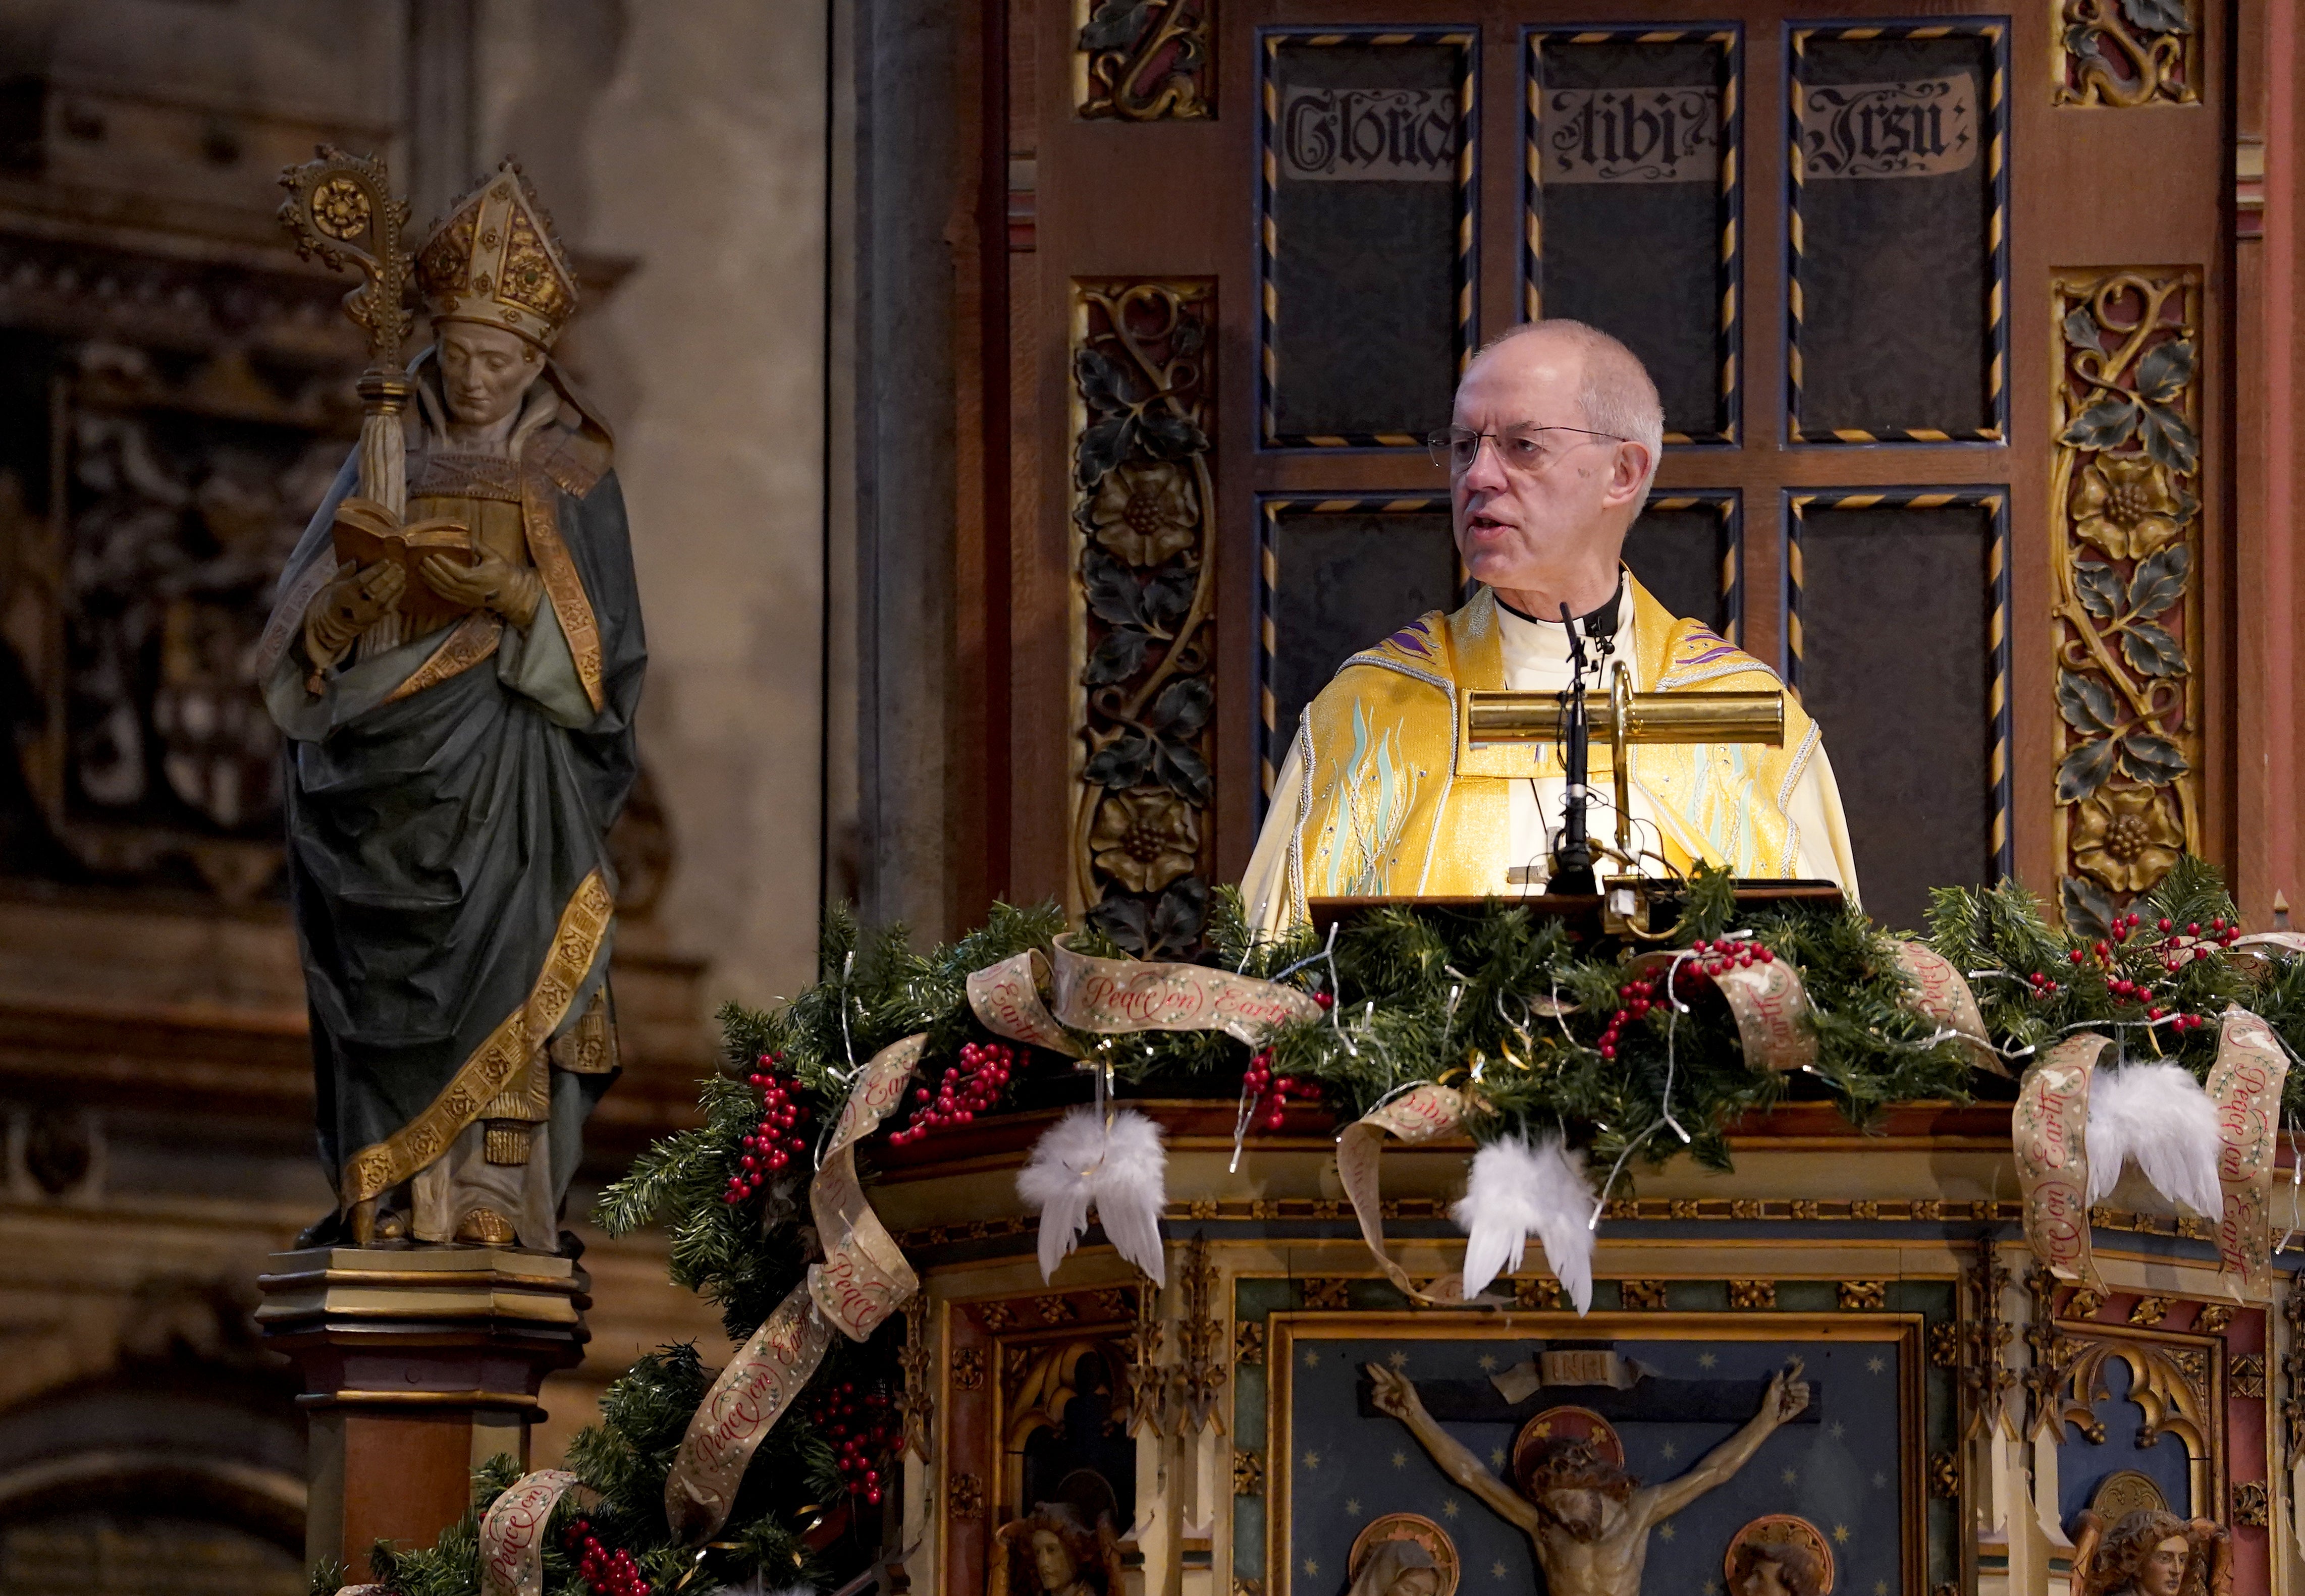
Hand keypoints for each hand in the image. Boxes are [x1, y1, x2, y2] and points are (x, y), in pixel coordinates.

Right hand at [305, 558, 405, 661]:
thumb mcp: (335, 583)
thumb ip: (345, 571)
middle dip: (388, 575)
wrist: (336, 623)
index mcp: (346, 591)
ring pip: (385, 595)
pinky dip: (398, 594)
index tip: (386, 561)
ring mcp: (369, 611)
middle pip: (376, 586)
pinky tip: (403, 585)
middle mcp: (358, 602)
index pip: (364, 578)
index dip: (376, 569)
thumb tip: (355, 560)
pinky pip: (390, 605)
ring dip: (395, 583)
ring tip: (402, 573)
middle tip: (397, 565)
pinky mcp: (377, 617)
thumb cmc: (337, 598)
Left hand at [419, 549, 540, 626]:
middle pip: (447, 582)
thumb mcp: (495, 557)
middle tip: (423, 560)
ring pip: (444, 590)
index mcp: (479, 578)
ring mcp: (466, 598)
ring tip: (420, 569)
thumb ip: (479, 547)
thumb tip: (466, 536)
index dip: (445, 565)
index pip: (457, 573)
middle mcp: (471, 590)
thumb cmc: (504, 573)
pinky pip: (446, 596)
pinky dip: (435, 589)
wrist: (512, 594)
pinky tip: (427, 581)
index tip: (434, 555)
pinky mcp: (464, 602)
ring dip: (431, 580)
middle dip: (433, 571)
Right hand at [1367, 1362, 1419, 1419]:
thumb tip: (1393, 1370)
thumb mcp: (1408, 1385)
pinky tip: (1380, 1399)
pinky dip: (1377, 1399)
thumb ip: (1401, 1377)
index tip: (1373, 1363)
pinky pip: (1375, 1400)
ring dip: (1377, 1390)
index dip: (1380, 1369)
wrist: (1411, 1411)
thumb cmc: (1411, 1398)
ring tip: (1382, 1393)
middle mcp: (1389, 1389)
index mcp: (1395, 1383)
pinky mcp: (1383, 1405)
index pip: (1385, 1375)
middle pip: (1378, 1379)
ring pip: (1376, 1390)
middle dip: (1373, 1373)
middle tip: (1367, 1366)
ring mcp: (1385, 1396)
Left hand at [1765, 1358, 1809, 1422]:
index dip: (1798, 1370)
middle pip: (1804, 1384)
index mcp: (1786, 1385)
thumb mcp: (1771, 1390)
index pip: (1794, 1376)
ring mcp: (1797, 1399)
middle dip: (1797, 1385)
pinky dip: (1799, 1401)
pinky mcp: (1800, 1407)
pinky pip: (1805, 1401)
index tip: (1802, 1363)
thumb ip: (1776, 1381)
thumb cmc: (1769, 1402)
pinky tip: (1792, 1403)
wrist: (1770, 1414)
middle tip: (1789, 1389)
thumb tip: (1780, 1370)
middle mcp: (1793, 1391)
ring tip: (1789, 1397)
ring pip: (1806, 1392)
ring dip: (1798, 1393)